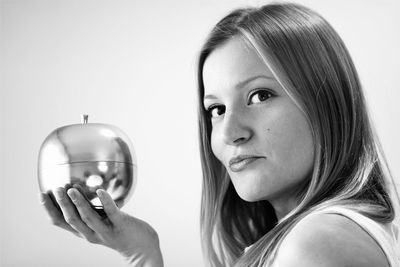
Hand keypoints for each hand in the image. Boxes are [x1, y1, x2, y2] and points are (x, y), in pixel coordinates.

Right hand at [39, 186, 162, 266]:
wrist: (142, 247)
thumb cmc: (120, 231)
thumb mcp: (100, 223)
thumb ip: (90, 211)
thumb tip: (79, 189)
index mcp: (84, 232)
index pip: (61, 223)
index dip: (50, 210)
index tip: (41, 194)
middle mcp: (92, 233)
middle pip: (71, 220)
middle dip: (61, 205)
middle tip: (55, 189)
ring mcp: (106, 230)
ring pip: (88, 217)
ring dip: (78, 203)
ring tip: (70, 189)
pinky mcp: (121, 224)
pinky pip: (111, 212)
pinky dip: (105, 201)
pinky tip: (100, 191)